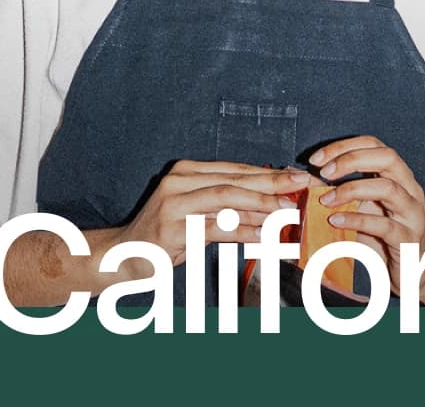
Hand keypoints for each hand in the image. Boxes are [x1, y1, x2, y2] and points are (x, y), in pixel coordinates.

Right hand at [111, 160, 312, 268]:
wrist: (124, 255)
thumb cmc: (165, 233)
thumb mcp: (196, 212)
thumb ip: (227, 205)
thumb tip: (272, 203)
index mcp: (186, 171)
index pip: (235, 168)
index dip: (267, 172)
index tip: (296, 175)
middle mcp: (179, 181)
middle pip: (234, 180)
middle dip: (271, 183)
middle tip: (300, 184)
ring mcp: (174, 204)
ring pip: (227, 200)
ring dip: (261, 206)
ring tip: (287, 211)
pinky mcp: (173, 230)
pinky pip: (216, 228)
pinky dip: (243, 231)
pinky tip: (263, 236)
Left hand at [310, 136, 424, 301]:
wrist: (413, 271)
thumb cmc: (384, 238)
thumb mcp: (360, 210)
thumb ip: (339, 193)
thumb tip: (306, 180)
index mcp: (398, 176)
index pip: (374, 145)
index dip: (344, 147)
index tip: (316, 159)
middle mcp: (410, 189)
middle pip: (387, 157)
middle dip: (351, 160)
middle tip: (323, 171)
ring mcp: (412, 213)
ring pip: (388, 188)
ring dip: (352, 189)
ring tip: (325, 200)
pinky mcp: (408, 239)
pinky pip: (384, 225)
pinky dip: (357, 220)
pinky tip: (335, 221)